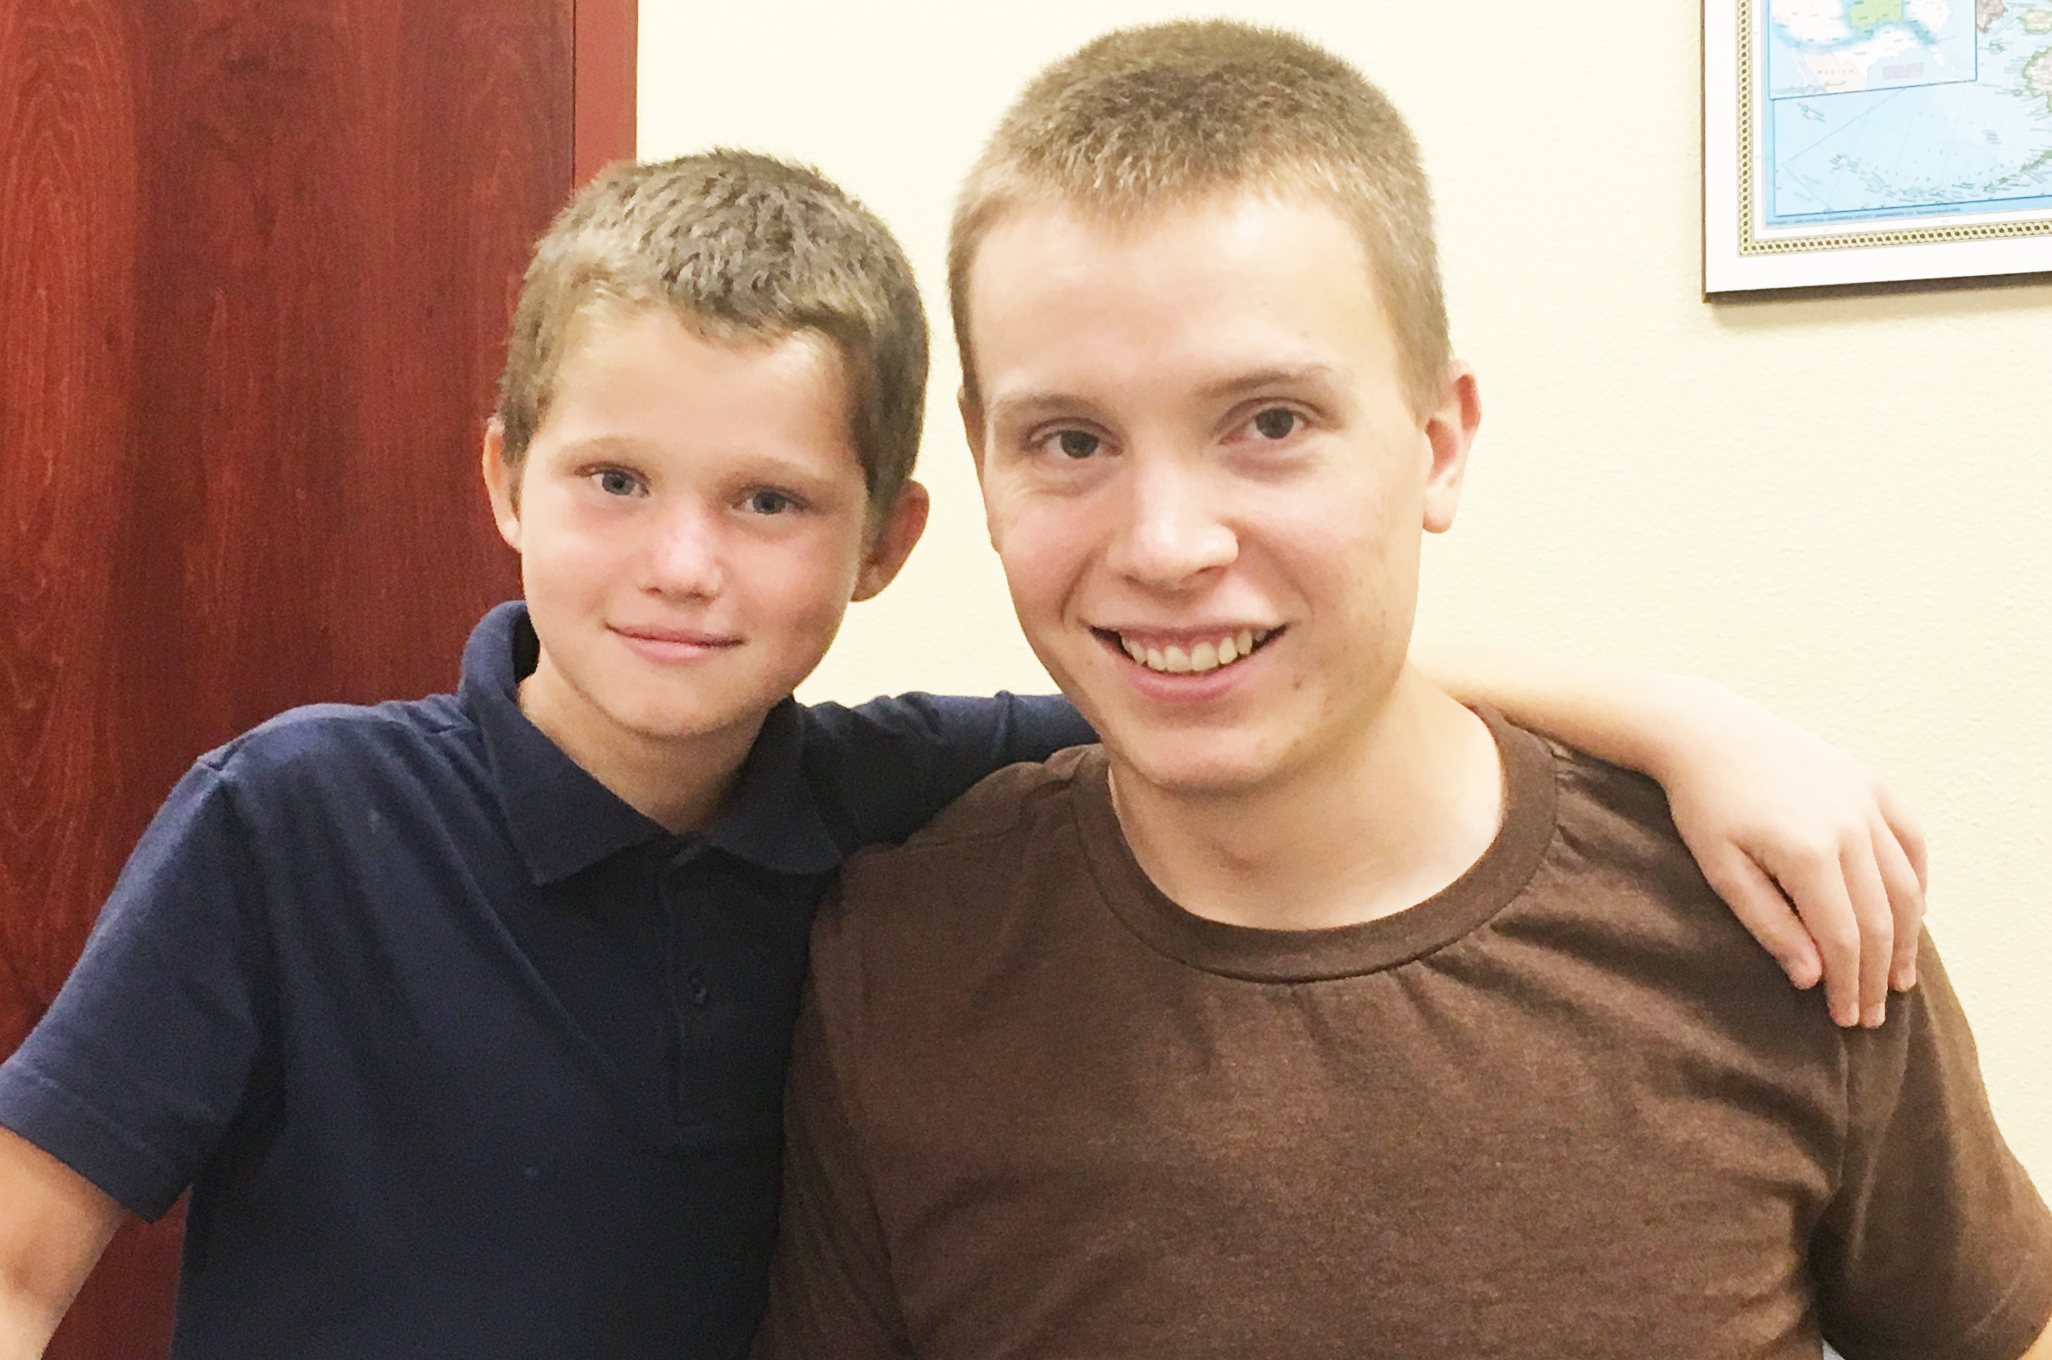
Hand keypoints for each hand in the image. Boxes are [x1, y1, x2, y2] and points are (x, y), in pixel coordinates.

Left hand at [1653, 680, 1925, 1028]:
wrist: (1708, 732)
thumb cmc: (1704, 804)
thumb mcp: (1721, 868)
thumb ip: (1769, 923)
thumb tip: (1813, 978)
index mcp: (1808, 851)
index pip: (1844, 938)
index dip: (1849, 984)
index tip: (1845, 1018)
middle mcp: (1850, 825)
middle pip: (1881, 918)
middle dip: (1878, 973)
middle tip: (1873, 1014)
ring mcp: (1867, 800)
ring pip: (1906, 884)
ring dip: (1907, 937)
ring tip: (1898, 978)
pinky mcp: (1872, 782)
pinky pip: (1911, 839)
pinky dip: (1917, 881)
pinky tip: (1911, 914)